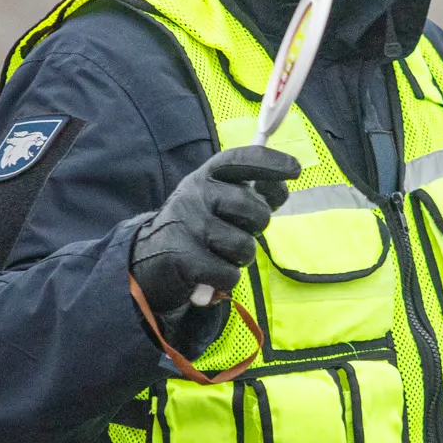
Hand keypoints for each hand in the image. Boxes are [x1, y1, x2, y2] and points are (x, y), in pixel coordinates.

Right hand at [129, 146, 299, 313]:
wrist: (146, 261)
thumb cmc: (196, 229)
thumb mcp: (215, 201)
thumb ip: (248, 194)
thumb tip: (279, 190)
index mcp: (205, 177)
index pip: (241, 161)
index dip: (271, 162)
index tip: (295, 169)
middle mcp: (195, 194)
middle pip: (254, 209)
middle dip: (257, 227)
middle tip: (238, 232)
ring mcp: (188, 225)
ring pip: (245, 247)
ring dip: (239, 258)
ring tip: (218, 255)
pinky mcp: (184, 259)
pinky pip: (229, 275)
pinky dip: (224, 281)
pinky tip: (208, 275)